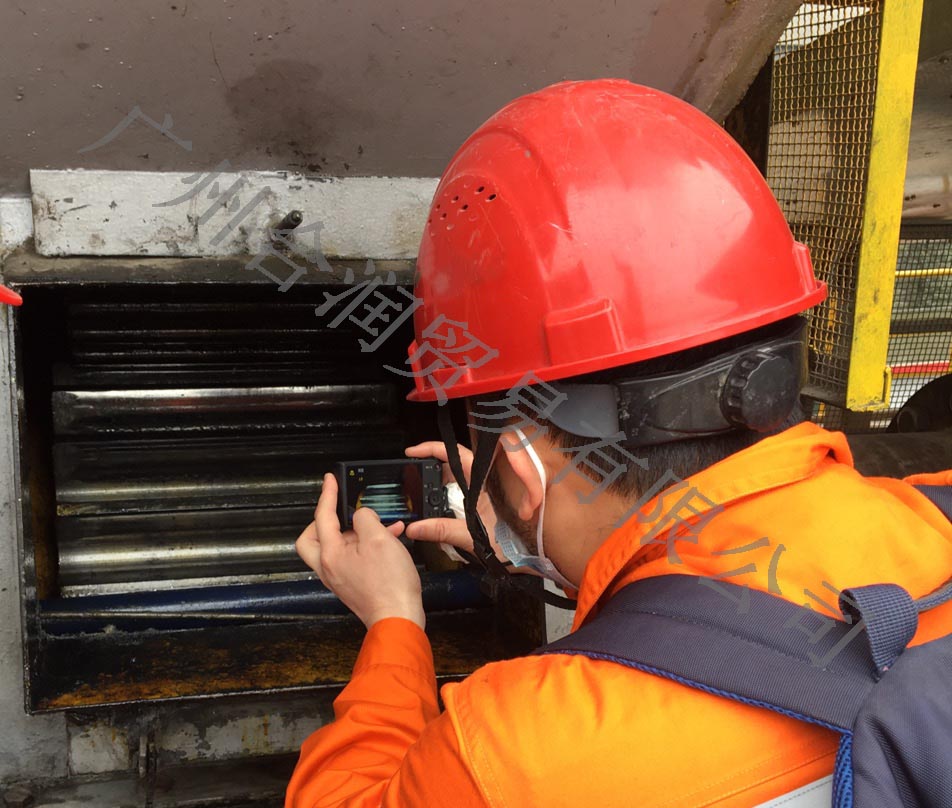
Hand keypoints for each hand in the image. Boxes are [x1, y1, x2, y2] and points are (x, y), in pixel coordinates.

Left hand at [296, 473, 425, 629]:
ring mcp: (339, 578)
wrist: (398, 618)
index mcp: (329, 554)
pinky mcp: (352, 584)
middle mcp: (329, 567)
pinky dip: (364, 546)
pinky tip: (388, 541)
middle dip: (324, 520)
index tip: (330, 480)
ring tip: (379, 524)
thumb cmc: (389, 585)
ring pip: (335, 547)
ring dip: (354, 532)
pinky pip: (351, 558)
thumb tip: (362, 515)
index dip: (327, 494)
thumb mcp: (379, 539)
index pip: (322, 516)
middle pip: (313, 537)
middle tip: (338, 509)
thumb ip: (365, 518)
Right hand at [403, 442, 507, 562]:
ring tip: (417, 482)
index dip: (434, 448)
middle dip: (430, 462)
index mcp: (483, 484)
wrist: (526, 555)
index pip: (457, 455)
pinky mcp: (480, 503)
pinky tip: (433, 498)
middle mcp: (482, 484)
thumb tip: (416, 527)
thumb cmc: (510, 543)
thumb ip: (442, 531)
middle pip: (453, 462)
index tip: (413, 451)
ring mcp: (481, 492)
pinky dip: (443, 489)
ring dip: (436, 476)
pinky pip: (459, 488)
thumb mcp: (471, 537)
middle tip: (411, 467)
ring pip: (455, 475)